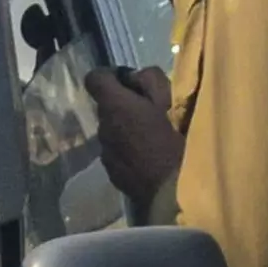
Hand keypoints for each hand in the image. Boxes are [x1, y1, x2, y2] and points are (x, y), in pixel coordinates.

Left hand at [85, 64, 180, 207]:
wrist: (171, 190)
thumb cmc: (173, 140)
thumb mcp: (169, 98)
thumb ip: (149, 79)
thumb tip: (136, 77)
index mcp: (114, 105)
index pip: (94, 78)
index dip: (110, 76)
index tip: (129, 82)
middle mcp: (102, 127)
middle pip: (106, 107)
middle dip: (124, 105)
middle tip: (151, 112)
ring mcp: (105, 152)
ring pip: (112, 131)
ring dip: (126, 129)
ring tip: (152, 139)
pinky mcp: (112, 173)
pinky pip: (117, 153)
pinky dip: (128, 150)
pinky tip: (148, 158)